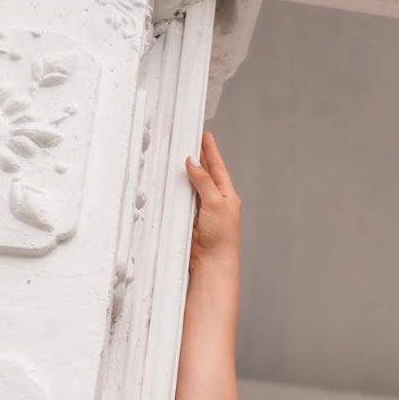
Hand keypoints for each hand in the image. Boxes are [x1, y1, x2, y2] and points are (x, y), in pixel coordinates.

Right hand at [185, 131, 239, 273]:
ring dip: (186, 172)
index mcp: (227, 196)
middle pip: (205, 174)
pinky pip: (182, 199)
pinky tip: (171, 181)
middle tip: (189, 140)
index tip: (205, 136)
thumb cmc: (221, 239)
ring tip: (178, 155)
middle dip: (198, 158)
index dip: (211, 151)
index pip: (217, 168)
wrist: (211, 264)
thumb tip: (193, 163)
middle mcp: (215, 202)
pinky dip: (177, 189)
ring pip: (192, 186)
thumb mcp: (215, 203)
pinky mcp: (190, 220)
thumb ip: (204, 182)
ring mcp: (202, 211)